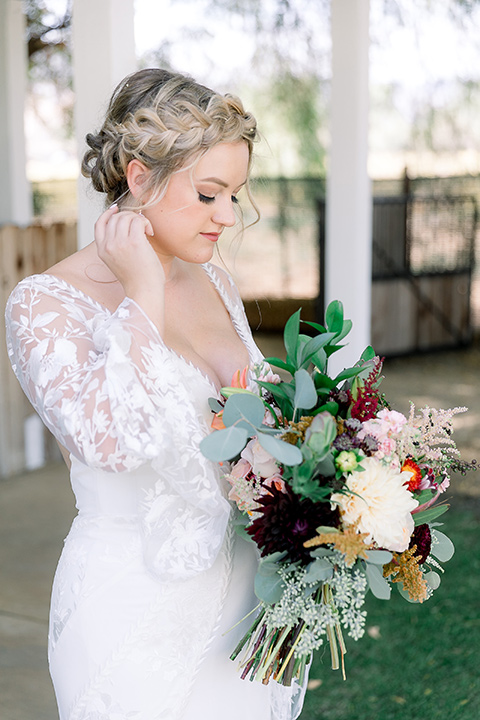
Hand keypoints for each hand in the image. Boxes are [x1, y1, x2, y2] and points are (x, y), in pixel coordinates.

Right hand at [94, 205, 165, 330]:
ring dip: (138, 219)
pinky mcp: (134, 242)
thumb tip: (126, 222)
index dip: (108, 213)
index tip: (117, 209)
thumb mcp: (118, 261)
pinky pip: (138, 221)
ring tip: (146, 230)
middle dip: (129, 217)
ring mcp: (120, 243)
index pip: (99, 224)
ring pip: (126, 217)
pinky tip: (150, 232)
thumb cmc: (137, 278)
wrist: (144, 291)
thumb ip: (116, 245)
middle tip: (140, 225)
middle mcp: (108, 245)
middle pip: (115, 218)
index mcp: (102, 250)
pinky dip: (145, 222)